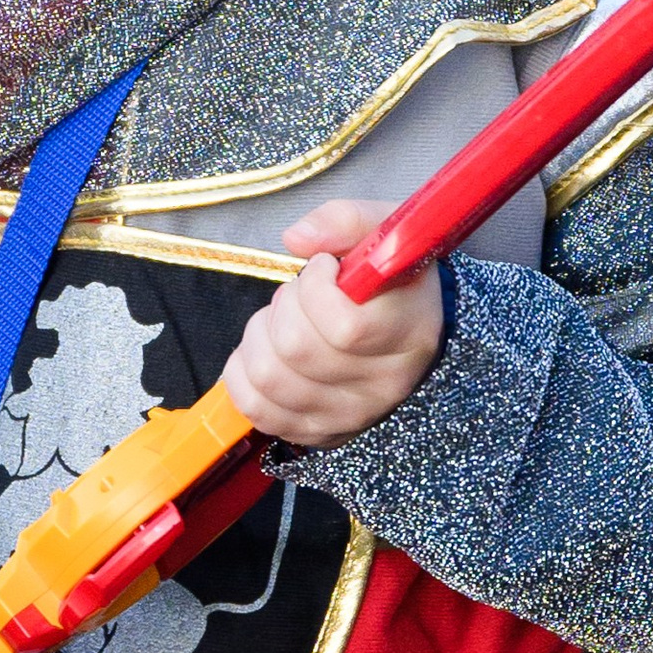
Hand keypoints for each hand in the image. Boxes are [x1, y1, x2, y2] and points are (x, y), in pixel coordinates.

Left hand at [223, 199, 443, 448]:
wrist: (408, 327)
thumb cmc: (392, 278)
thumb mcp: (385, 232)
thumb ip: (344, 220)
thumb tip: (295, 238)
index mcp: (410, 335)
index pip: (343, 327)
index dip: (315, 288)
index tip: (323, 268)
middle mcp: (384, 385)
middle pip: (296, 349)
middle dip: (283, 305)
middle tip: (301, 294)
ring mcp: (350, 415)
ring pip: (268, 377)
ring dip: (259, 336)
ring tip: (283, 320)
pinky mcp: (318, 432)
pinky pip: (255, 408)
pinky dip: (243, 373)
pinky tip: (266, 350)